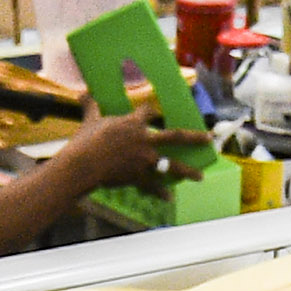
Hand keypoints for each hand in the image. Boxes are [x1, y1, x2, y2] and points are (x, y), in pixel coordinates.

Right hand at [56, 109, 209, 195]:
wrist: (84, 164)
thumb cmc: (86, 140)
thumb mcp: (90, 120)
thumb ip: (90, 106)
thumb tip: (82, 93)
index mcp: (134, 123)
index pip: (149, 112)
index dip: (151, 111)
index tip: (155, 110)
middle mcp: (145, 140)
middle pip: (176, 136)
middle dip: (194, 137)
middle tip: (209, 138)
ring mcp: (144, 160)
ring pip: (172, 166)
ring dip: (187, 171)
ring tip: (200, 177)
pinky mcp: (139, 177)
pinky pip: (153, 186)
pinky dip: (161, 192)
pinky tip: (170, 197)